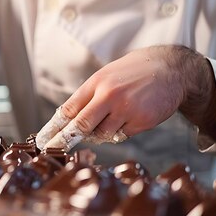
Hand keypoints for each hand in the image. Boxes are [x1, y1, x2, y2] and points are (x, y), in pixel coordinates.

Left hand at [36, 46, 187, 150]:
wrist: (170, 69)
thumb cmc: (133, 73)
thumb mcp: (106, 76)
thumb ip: (89, 96)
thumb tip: (69, 121)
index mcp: (96, 83)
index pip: (69, 109)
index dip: (55, 127)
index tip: (45, 139)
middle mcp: (109, 96)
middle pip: (82, 125)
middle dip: (67, 139)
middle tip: (57, 147)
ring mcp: (126, 109)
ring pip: (102, 134)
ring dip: (100, 133)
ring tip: (111, 117)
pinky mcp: (142, 121)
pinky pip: (122, 135)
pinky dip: (121, 131)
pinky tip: (130, 116)